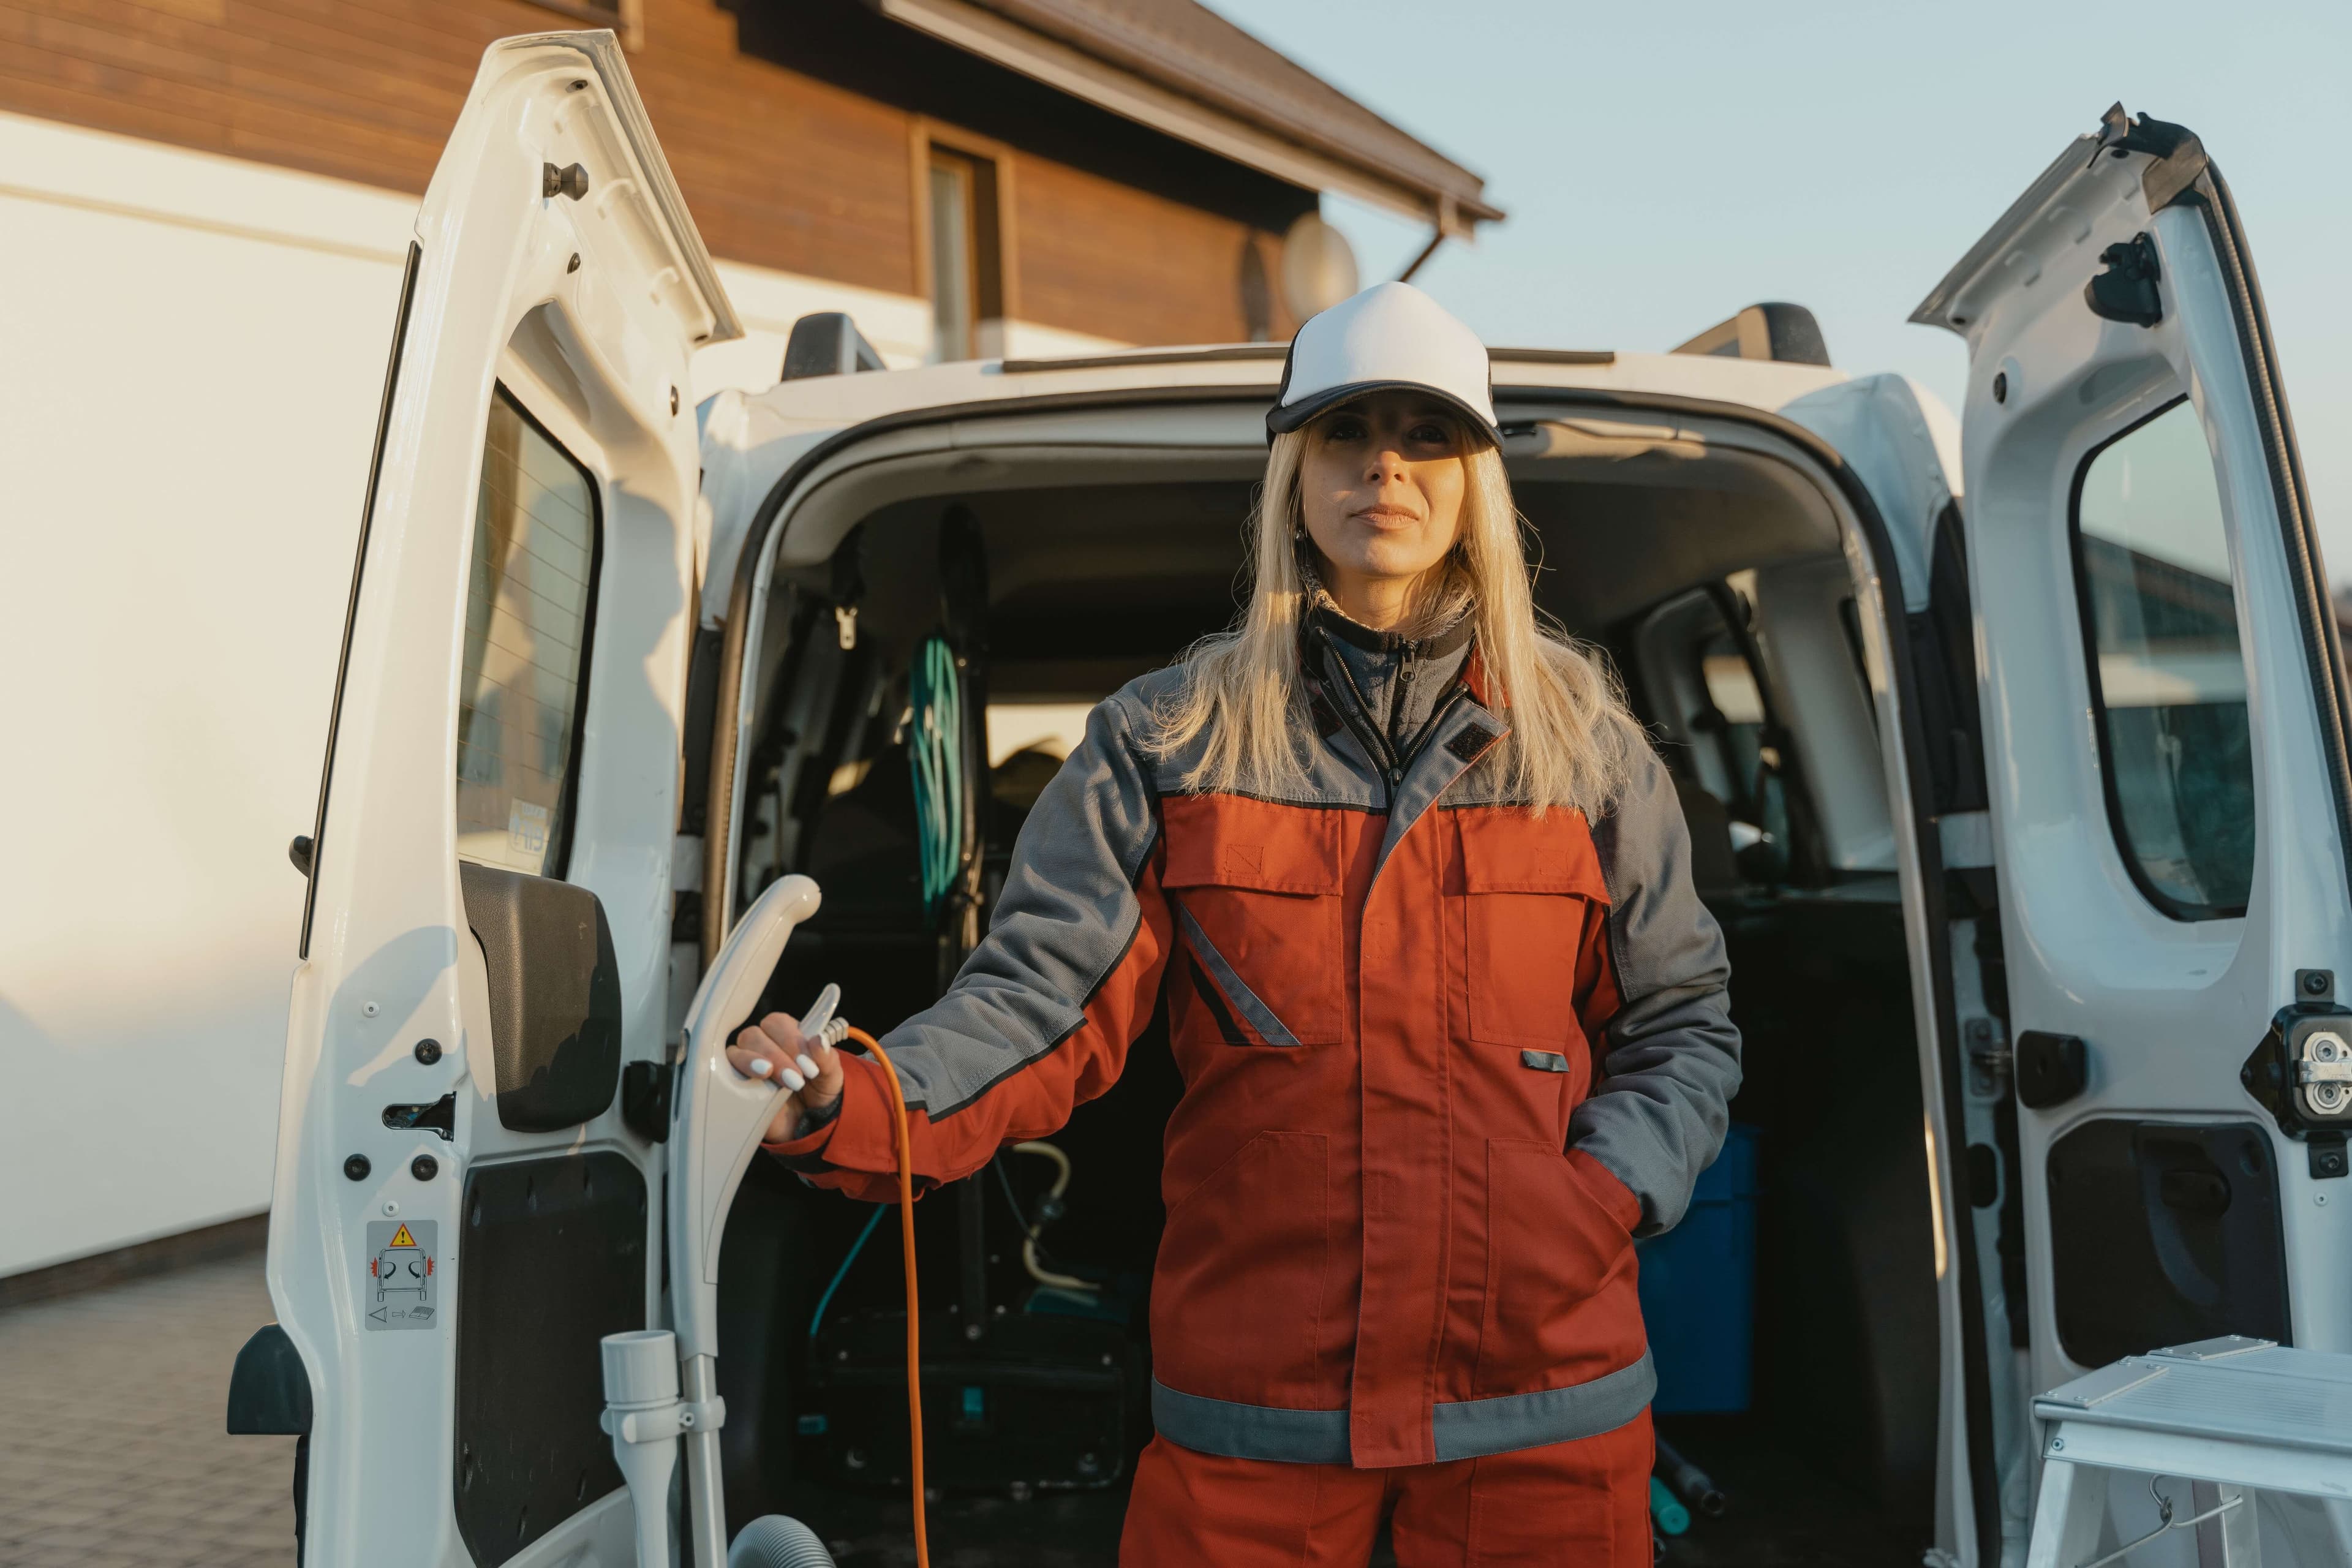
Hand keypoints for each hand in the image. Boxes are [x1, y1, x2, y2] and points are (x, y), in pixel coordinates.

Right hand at [726, 1012, 845, 1142]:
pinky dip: (735, 1078)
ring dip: (752, 1062)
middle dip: (775, 1055)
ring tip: (770, 1076)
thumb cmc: (818, 1092)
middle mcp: (762, 1045)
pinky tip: (751, 1087)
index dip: (790, 1039)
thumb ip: (827, 1058)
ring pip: (736, 1051)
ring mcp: (745, 1065)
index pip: (778, 1023)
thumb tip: (819, 1040)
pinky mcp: (734, 1086)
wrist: (808, 1126)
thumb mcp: (831, 1077)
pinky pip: (722, 1075)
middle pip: (754, 1035)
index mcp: (786, 1034)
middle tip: (796, 1079)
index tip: (807, 1064)